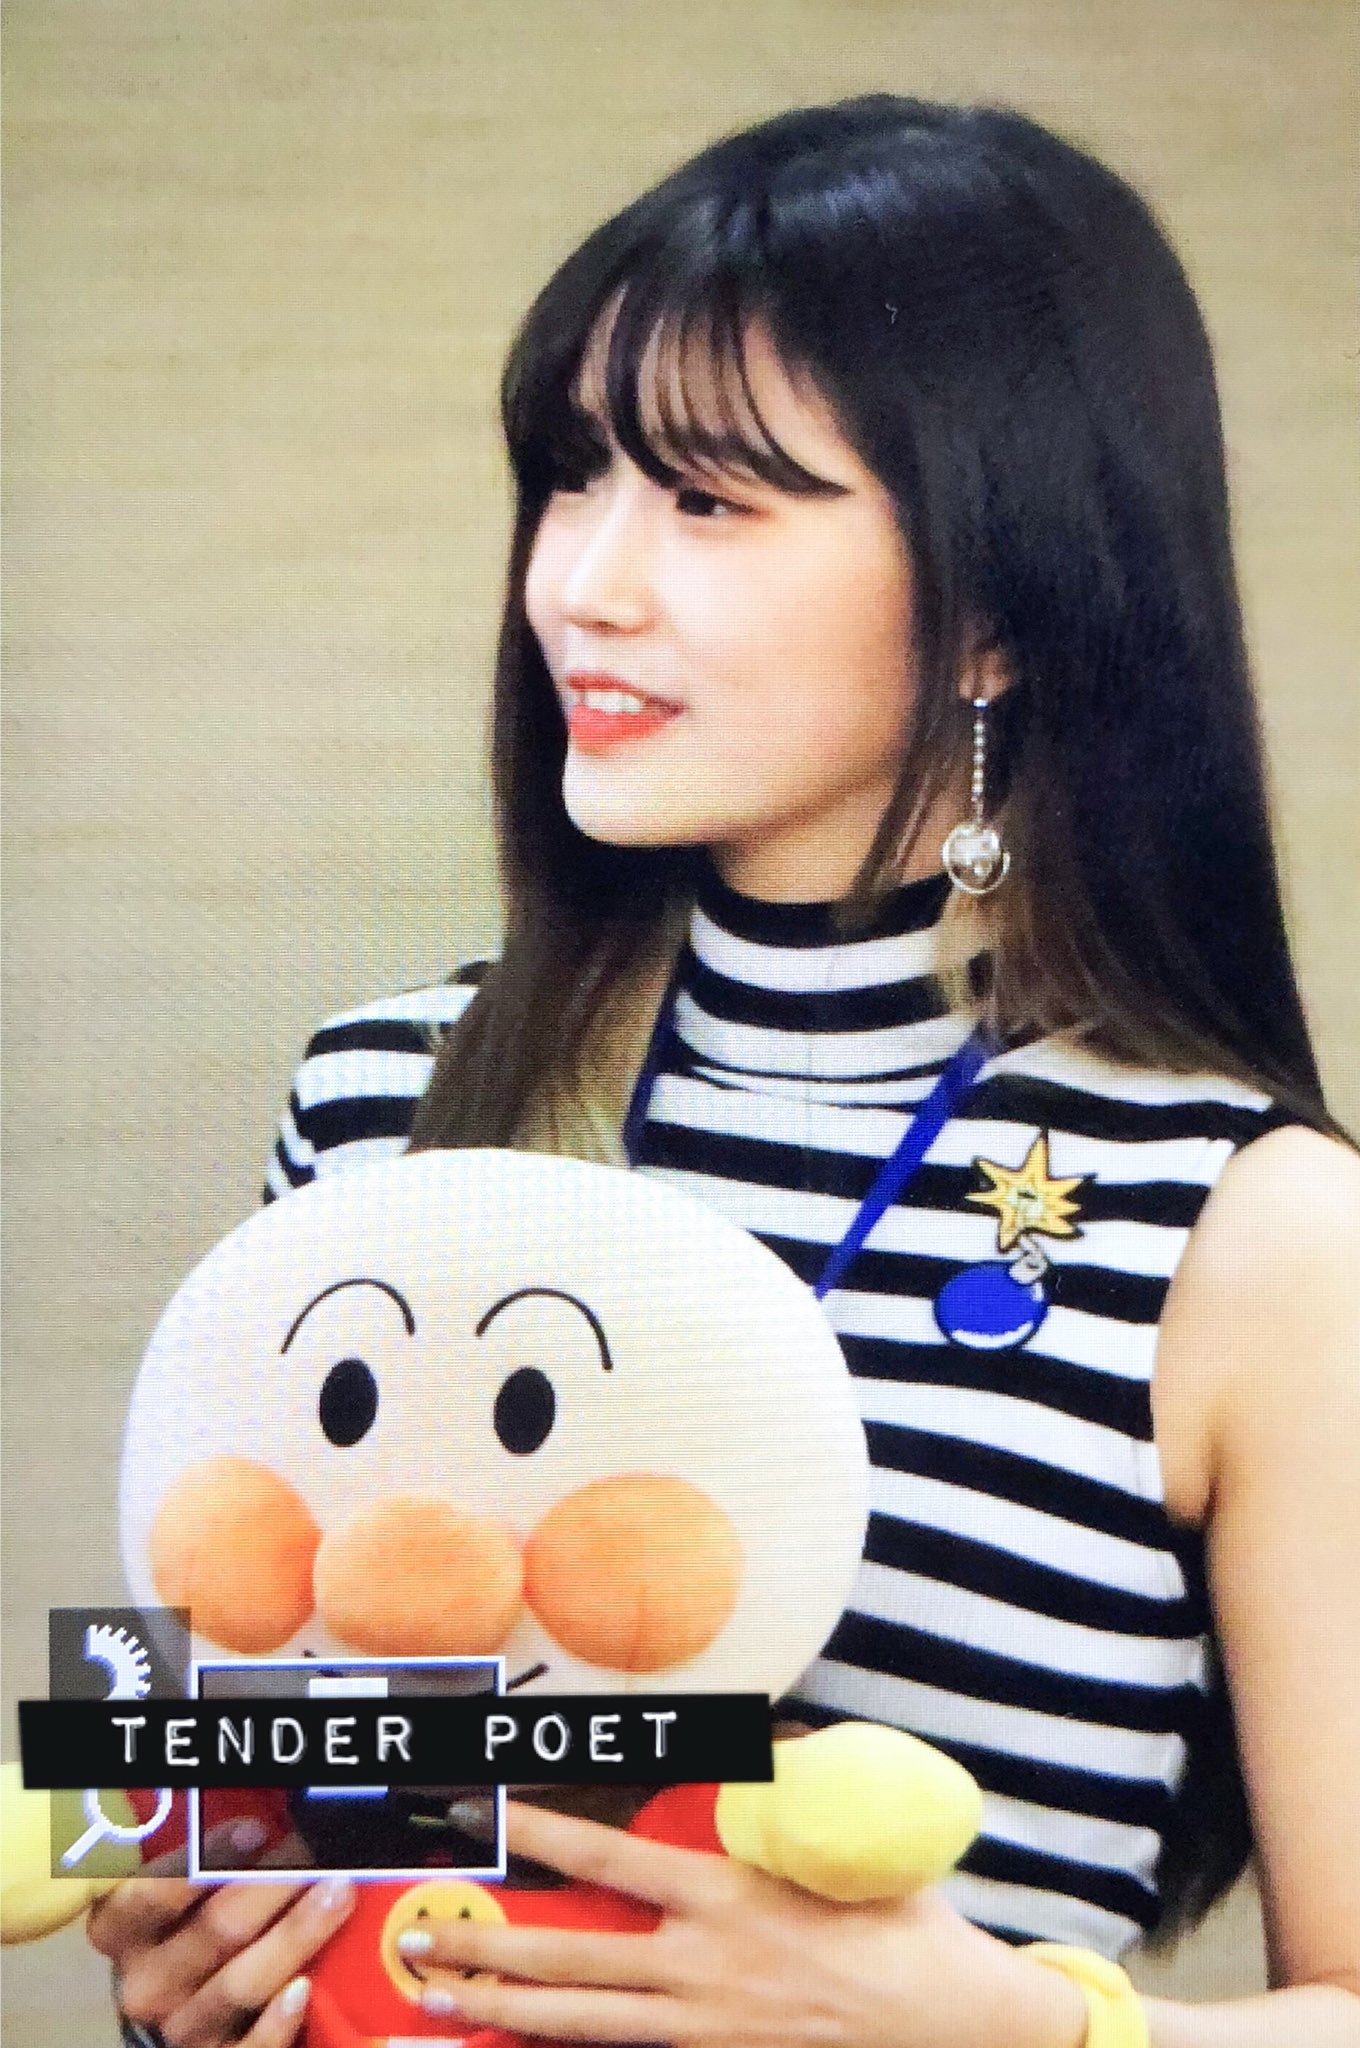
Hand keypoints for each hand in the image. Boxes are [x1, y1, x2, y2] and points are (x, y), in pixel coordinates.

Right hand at [86, 1820, 355, 2047]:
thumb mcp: (179, 1887)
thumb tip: (262, 1812)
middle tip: (320, 1855)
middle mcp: (144, 1983)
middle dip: (274, 1887)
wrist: (181, 2004)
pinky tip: (305, 1990)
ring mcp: (179, 2028)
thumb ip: (203, 1854)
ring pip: (240, 1983)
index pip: (152, 1895)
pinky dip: (276, 2023)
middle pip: (215, 1930)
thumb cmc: (186, 1923)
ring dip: (295, 1935)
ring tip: (339, 1893)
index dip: (205, 1861)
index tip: (258, 1830)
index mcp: (120, 1930)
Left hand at [394, 1799, 1087, 2047]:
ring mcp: (705, 2031)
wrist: (957, 2031)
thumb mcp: (851, 1844)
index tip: (488, 1813)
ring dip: (499, 2012)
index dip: (542, 1837)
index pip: (610, 1863)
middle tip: (416, 1939)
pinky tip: (514, 2040)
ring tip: (432, 2000)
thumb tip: (763, 1735)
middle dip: (483, 1950)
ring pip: (579, 2025)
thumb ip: (792, 1791)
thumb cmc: (907, 1929)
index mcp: (727, 1900)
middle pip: (569, 1963)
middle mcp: (702, 1971)